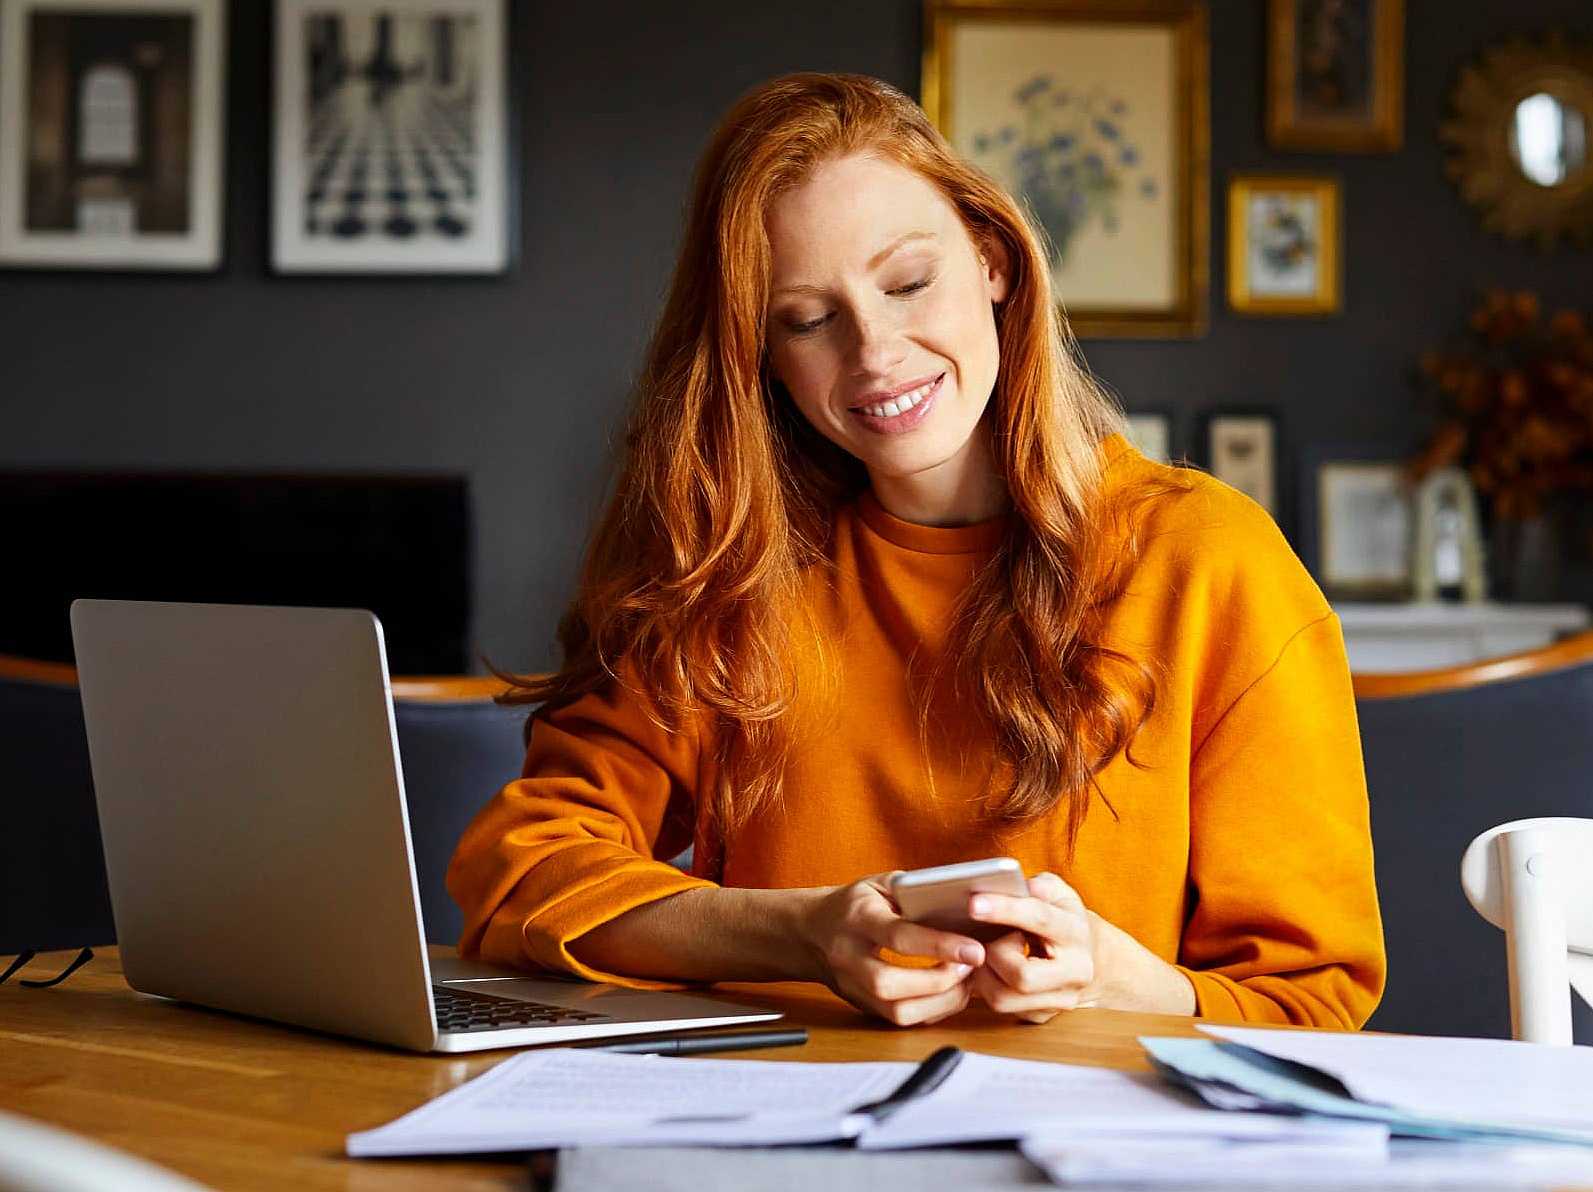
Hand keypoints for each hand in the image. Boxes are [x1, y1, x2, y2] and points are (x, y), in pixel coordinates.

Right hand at [800, 874, 984, 1025]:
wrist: (810, 932)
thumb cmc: (854, 904)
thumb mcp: (879, 884)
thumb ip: (914, 890)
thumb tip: (962, 903)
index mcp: (857, 918)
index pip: (898, 937)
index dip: (939, 945)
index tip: (975, 950)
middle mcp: (849, 956)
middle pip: (890, 984)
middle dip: (939, 981)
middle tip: (970, 967)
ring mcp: (852, 987)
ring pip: (895, 1011)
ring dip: (939, 1002)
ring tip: (964, 982)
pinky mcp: (862, 1006)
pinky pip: (900, 1019)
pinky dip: (932, 1010)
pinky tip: (950, 992)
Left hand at [964, 873, 1197, 1020]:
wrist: (1087, 957)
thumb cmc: (1062, 918)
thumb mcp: (1059, 894)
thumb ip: (1042, 886)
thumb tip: (1025, 886)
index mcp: (1077, 933)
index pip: (1040, 920)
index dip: (1005, 910)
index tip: (973, 904)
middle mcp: (1075, 972)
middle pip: (1022, 976)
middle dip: (994, 954)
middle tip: (984, 937)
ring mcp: (1060, 1000)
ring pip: (1004, 998)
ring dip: (983, 972)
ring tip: (986, 950)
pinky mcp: (1041, 1016)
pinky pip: (1001, 1007)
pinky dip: (985, 985)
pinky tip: (987, 966)